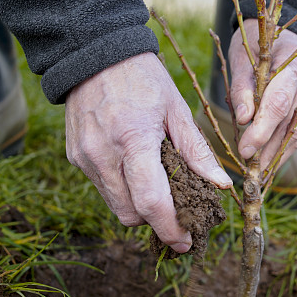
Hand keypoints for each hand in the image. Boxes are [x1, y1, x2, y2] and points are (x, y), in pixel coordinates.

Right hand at [65, 53, 232, 252]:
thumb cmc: (144, 78)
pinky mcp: (75, 157)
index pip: (150, 201)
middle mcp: (104, 154)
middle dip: (156, 222)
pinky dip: (122, 190)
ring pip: (114, 206)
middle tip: (179, 217)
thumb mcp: (177, 109)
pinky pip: (102, 189)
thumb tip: (220, 186)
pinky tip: (137, 172)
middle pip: (130, 214)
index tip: (186, 242)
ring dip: (139, 209)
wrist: (94, 54)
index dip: (169, 228)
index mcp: (134, 139)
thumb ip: (197, 151)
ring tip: (160, 193)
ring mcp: (85, 158)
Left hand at [228, 19, 296, 170]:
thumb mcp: (242, 57)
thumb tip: (245, 120)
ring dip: (278, 155)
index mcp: (295, 62)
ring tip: (258, 174)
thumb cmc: (257, 42)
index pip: (279, 102)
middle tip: (250, 172)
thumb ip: (243, 87)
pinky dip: (284, 149)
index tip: (245, 150)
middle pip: (291, 123)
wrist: (282, 33)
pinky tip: (269, 163)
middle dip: (269, 150)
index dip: (262, 129)